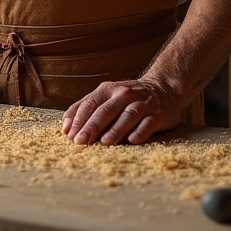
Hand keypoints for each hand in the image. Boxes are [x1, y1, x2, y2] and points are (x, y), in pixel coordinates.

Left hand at [62, 78, 182, 145]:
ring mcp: (142, 103)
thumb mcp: (107, 96)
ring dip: (116, 129)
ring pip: (128, 116)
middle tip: (80, 142)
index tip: (69, 135)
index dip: (79, 119)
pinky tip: (132, 140)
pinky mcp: (158, 114)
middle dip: (92, 126)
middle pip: (106, 110)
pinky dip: (140, 132)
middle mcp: (125, 94)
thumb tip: (66, 127)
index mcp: (109, 89)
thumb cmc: (128, 97)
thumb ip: (87, 108)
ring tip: (105, 143)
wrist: (164, 88)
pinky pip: (148, 123)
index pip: (90, 103)